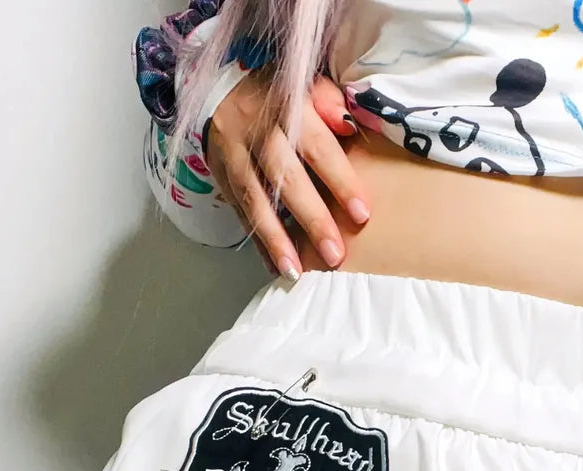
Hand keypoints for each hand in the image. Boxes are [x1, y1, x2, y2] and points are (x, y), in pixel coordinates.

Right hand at [206, 72, 369, 279]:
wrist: (221, 91)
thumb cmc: (279, 95)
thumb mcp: (306, 85)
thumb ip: (329, 101)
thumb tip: (349, 124)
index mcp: (287, 108)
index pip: (318, 148)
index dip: (340, 181)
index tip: (361, 214)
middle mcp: (258, 134)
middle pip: (287, 180)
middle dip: (312, 220)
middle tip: (334, 255)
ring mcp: (236, 157)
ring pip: (256, 203)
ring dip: (276, 241)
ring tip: (296, 273)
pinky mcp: (223, 177)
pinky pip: (240, 214)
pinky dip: (258, 242)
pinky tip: (275, 267)